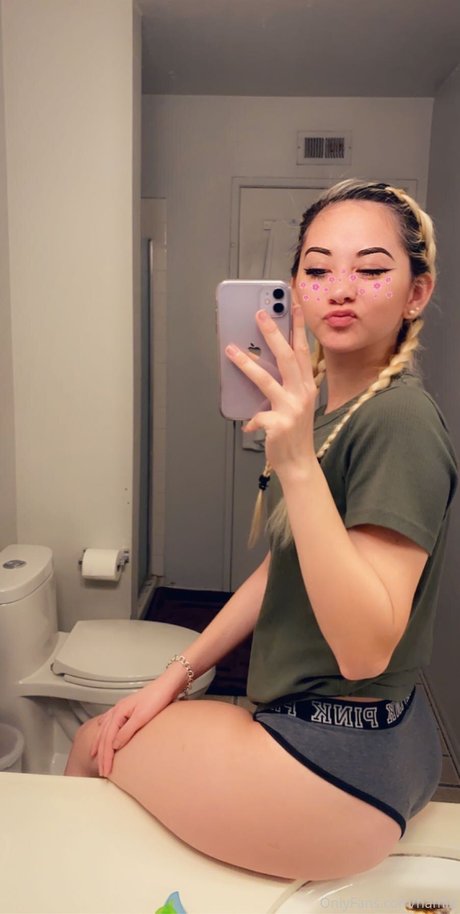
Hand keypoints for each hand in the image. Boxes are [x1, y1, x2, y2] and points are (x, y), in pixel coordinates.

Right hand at [90, 677, 176, 777]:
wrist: (167, 685)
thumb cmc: (157, 698)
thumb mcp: (142, 717)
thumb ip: (127, 731)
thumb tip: (114, 746)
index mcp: (118, 713)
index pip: (108, 740)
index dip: (106, 757)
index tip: (106, 771)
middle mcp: (116, 711)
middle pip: (104, 736)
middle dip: (101, 755)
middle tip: (102, 771)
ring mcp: (121, 708)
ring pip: (104, 728)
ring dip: (98, 743)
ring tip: (94, 754)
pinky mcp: (127, 708)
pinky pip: (109, 720)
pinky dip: (103, 728)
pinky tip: (100, 727)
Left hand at [225, 304, 317, 478]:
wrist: (299, 464)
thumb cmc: (294, 433)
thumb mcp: (295, 404)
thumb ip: (284, 385)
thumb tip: (258, 362)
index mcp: (307, 386)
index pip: (304, 350)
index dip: (299, 326)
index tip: (293, 305)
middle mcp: (302, 394)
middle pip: (287, 357)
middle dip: (273, 333)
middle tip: (259, 314)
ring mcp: (291, 409)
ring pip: (266, 380)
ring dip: (246, 363)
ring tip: (231, 349)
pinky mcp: (279, 424)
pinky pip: (257, 415)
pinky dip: (250, 419)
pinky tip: (247, 425)